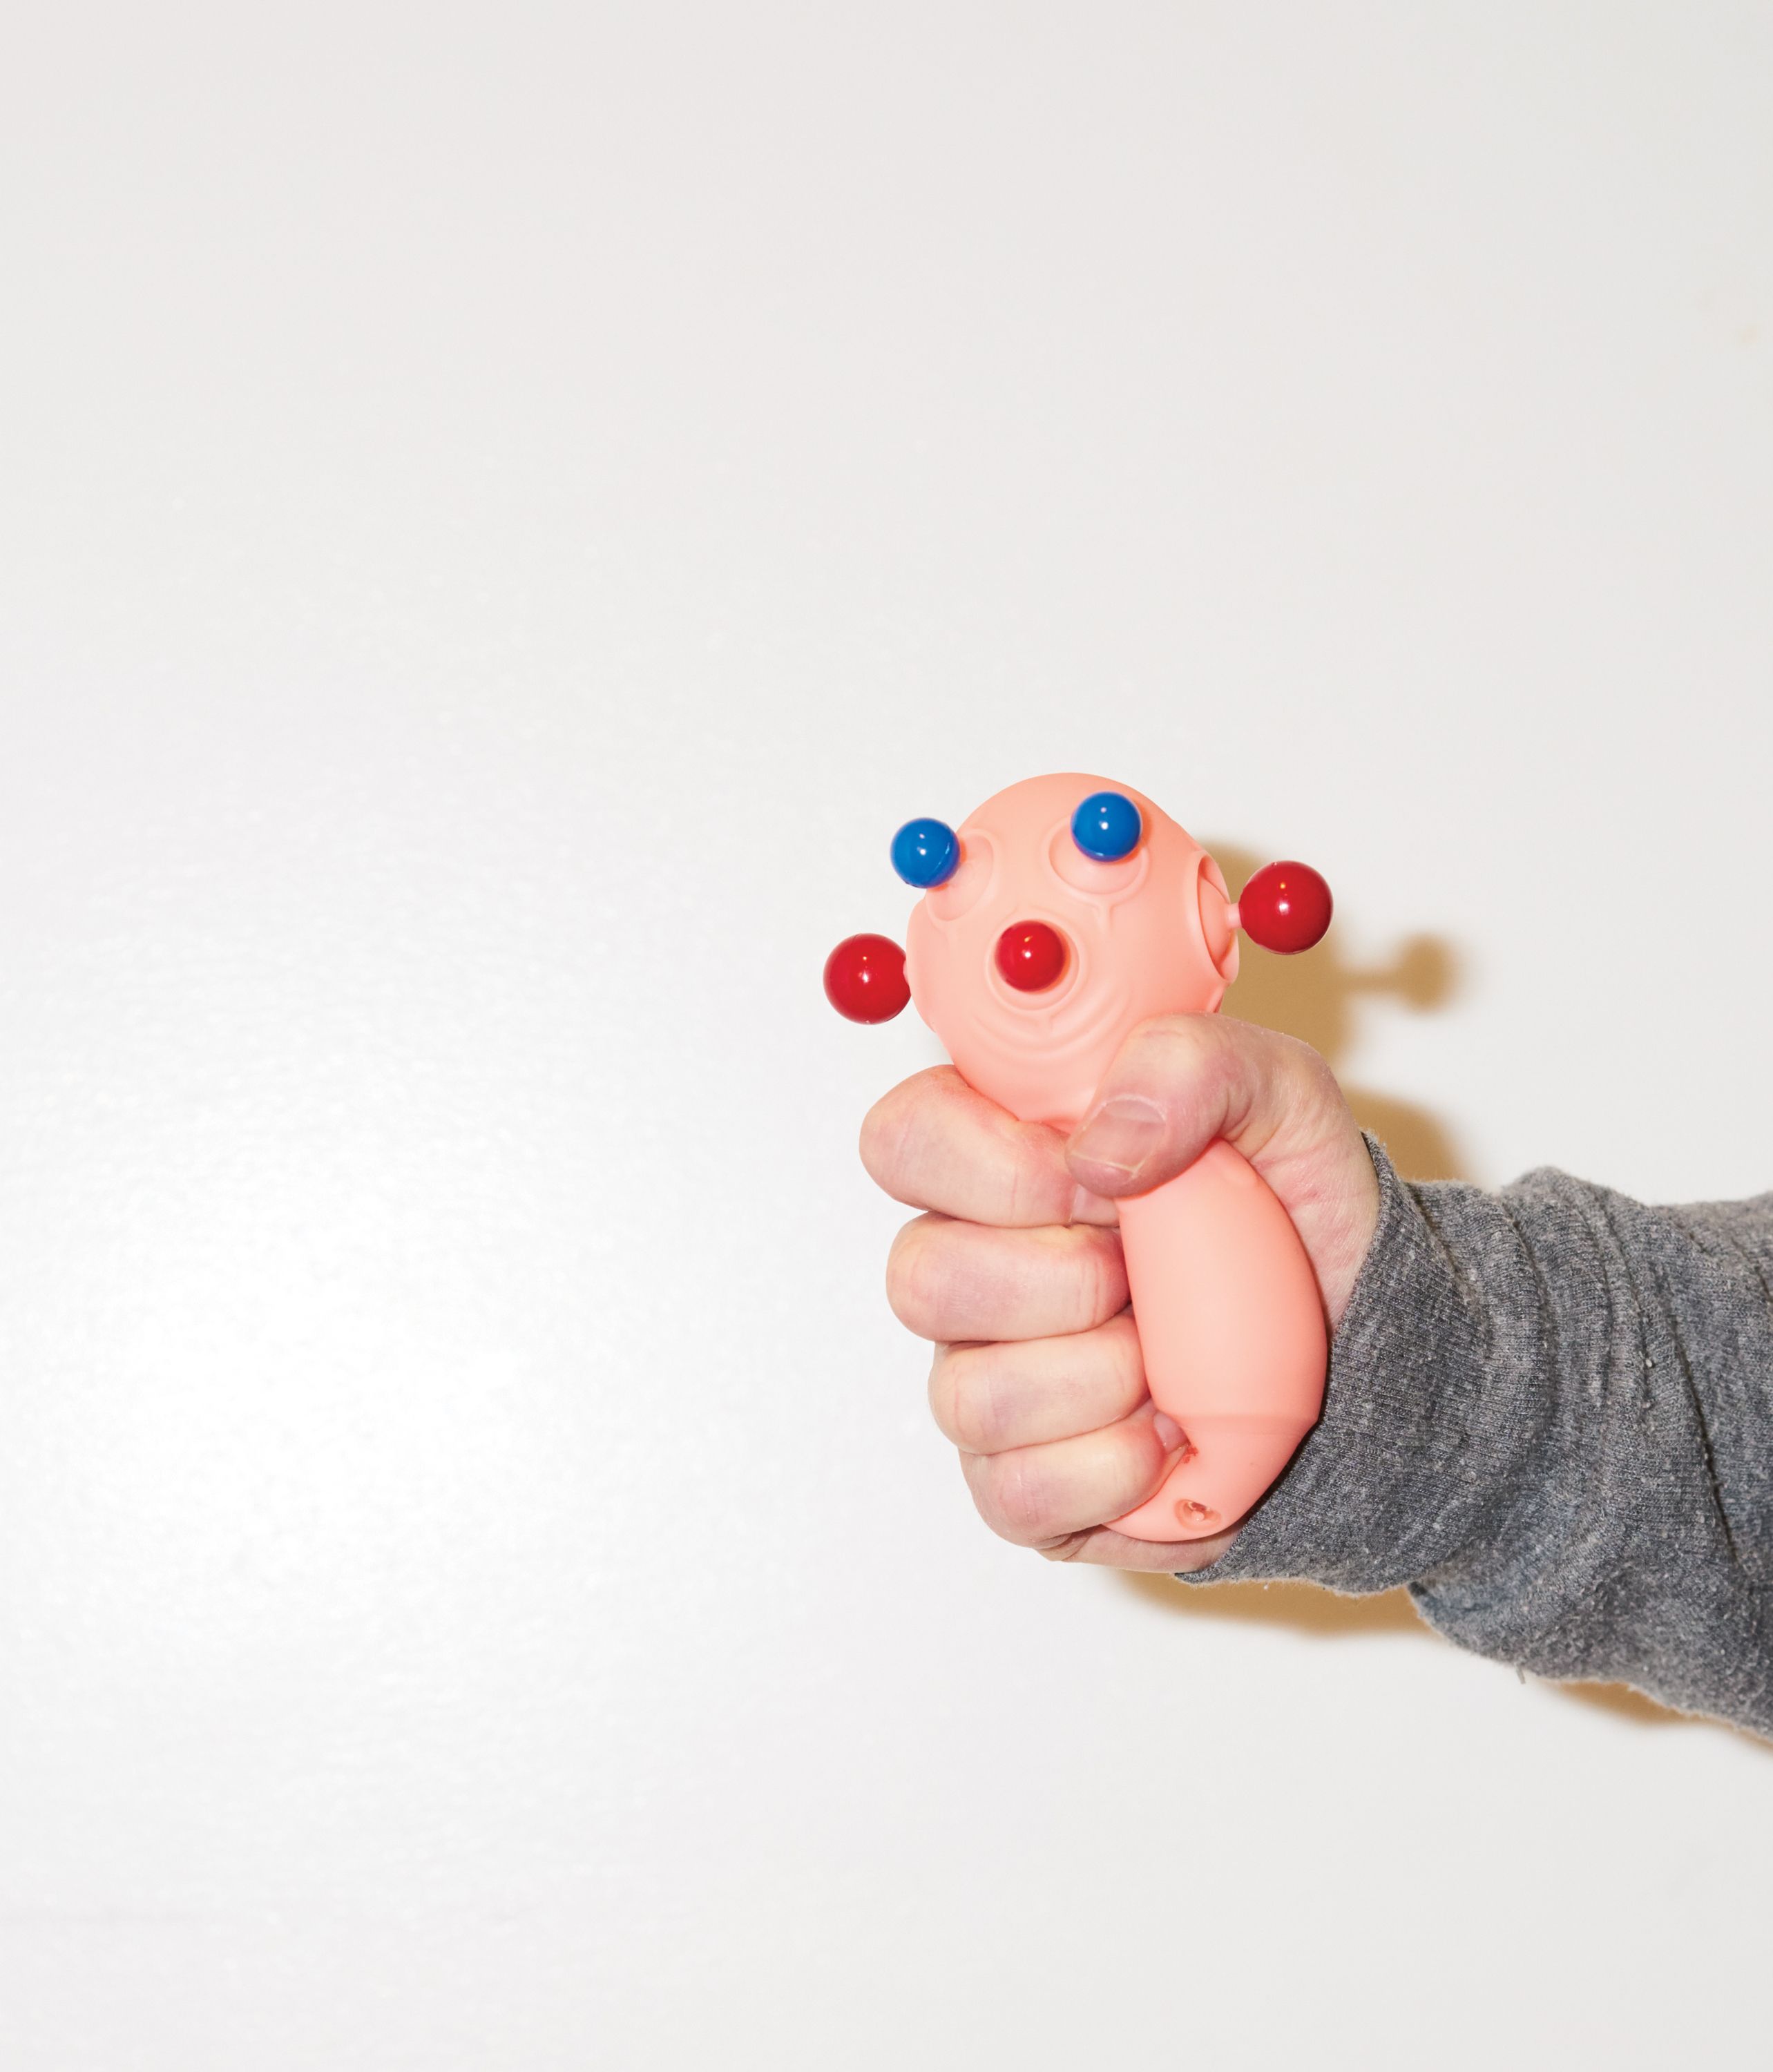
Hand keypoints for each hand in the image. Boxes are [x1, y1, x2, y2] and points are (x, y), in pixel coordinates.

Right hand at [860, 1015, 1380, 1568]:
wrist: (1359, 1344)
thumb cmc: (1294, 1215)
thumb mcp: (1279, 1096)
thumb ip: (1192, 1063)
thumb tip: (1102, 1141)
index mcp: (1003, 1156)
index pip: (902, 1140)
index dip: (986, 1163)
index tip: (1093, 1180)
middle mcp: (971, 1269)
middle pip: (920, 1278)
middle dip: (1063, 1281)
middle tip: (1145, 1274)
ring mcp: (986, 1380)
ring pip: (971, 1394)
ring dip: (1102, 1378)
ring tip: (1169, 1360)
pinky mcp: (1020, 1484)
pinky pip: (1019, 1490)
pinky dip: (1116, 1467)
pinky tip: (1167, 1435)